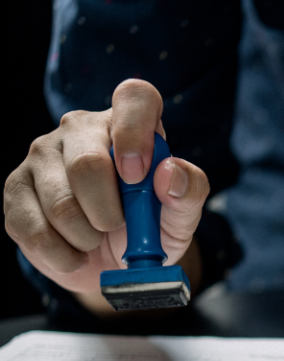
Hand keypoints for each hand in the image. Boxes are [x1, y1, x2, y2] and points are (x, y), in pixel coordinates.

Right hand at [4, 79, 208, 303]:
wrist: (114, 263)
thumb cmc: (152, 228)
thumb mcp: (182, 215)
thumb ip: (190, 191)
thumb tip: (169, 172)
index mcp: (128, 123)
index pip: (135, 97)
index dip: (136, 133)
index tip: (138, 176)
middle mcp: (80, 128)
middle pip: (87, 164)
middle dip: (109, 214)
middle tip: (117, 227)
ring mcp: (41, 154)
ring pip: (60, 205)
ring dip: (88, 239)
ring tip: (96, 238)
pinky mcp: (15, 188)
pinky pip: (35, 230)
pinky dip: (64, 255)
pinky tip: (75, 251)